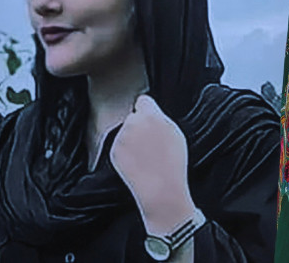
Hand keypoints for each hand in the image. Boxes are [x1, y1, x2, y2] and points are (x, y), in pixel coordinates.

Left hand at [110, 95, 195, 234]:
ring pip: (125, 131)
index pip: (143, 100)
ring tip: (145, 156)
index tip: (149, 116)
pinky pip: (119, 146)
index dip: (147, 109)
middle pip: (133, 116)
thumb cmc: (173, 163)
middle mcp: (133, 122)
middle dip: (139, 125)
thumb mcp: (175, 133)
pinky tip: (137, 162)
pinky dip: (126, 152)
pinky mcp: (114, 151)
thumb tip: (152, 113)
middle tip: (150, 142)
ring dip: (132, 139)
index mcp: (151, 115)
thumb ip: (161, 119)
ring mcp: (121, 137)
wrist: (161, 189)